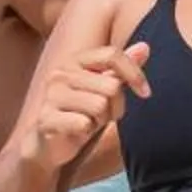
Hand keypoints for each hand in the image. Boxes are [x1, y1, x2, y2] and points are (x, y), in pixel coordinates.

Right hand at [25, 40, 150, 168]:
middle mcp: (60, 73)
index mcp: (75, 61)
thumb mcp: (105, 90)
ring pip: (100, 106)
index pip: (112, 55)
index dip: (135, 74)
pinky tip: (78, 132)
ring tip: (89, 122)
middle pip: (112, 86)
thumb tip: (145, 48)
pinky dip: (87, 131)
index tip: (145, 93)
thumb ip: (122, 70)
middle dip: (116, 106)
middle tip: (103, 115)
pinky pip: (83, 123)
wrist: (49, 144)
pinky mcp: (46, 119)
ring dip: (101, 120)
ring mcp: (51, 96)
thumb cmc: (81, 113)